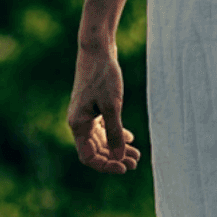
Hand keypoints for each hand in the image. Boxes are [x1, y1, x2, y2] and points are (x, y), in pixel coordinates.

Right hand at [67, 50, 138, 172]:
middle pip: (96, 151)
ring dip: (118, 149)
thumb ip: (115, 133)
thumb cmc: (103, 75)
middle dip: (116, 158)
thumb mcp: (112, 105)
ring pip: (101, 141)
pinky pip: (103, 129)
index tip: (124, 167)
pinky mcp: (94, 107)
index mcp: (78, 124)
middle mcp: (79, 122)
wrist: (98, 49)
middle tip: (136, 162)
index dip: (106, 165)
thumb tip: (118, 158)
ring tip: (138, 155)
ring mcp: (86, 115)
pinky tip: (130, 138)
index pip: (89, 157)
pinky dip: (116, 135)